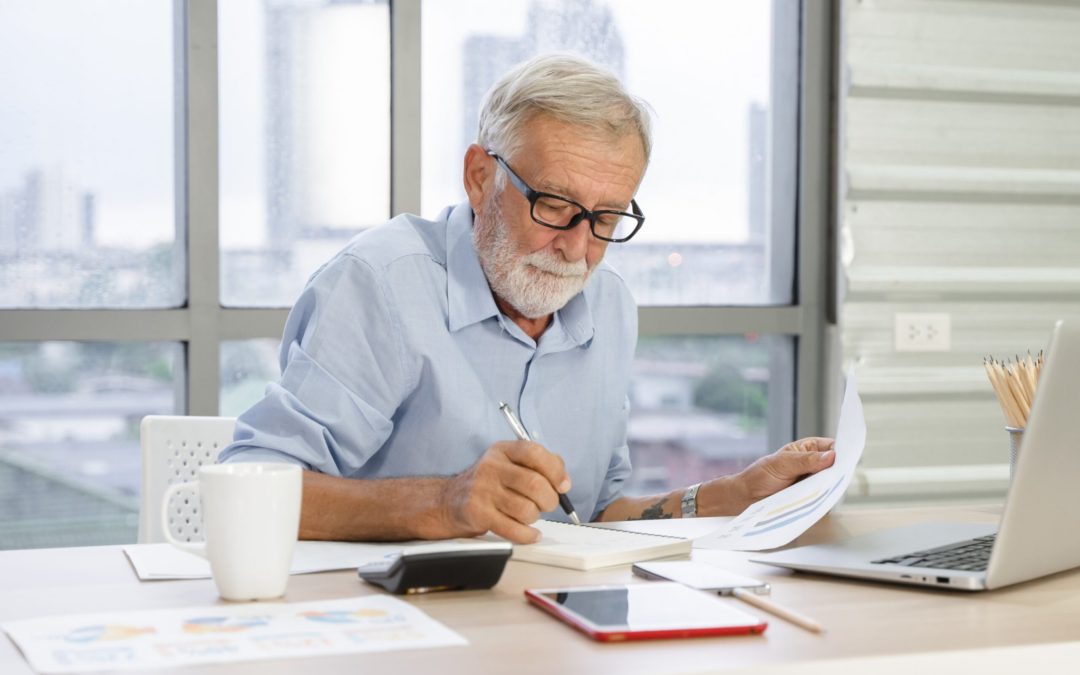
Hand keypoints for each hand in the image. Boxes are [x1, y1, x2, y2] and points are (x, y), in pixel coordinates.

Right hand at [439, 441, 570, 543]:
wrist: (450, 501)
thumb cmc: (489, 483)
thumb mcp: (509, 463)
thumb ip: (539, 464)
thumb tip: (563, 480)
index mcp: (502, 450)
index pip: (534, 452)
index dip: (555, 470)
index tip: (563, 485)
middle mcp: (491, 467)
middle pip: (535, 484)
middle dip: (549, 500)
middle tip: (547, 504)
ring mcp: (483, 490)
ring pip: (526, 509)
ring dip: (535, 517)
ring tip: (529, 515)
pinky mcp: (478, 513)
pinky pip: (514, 529)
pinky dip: (528, 535)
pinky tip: (530, 533)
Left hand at [737, 437, 835, 502]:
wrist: (746, 497)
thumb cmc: (760, 475)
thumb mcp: (782, 464)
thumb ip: (806, 460)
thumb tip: (831, 457)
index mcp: (809, 449)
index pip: (833, 446)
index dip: (842, 451)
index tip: (845, 459)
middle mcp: (815, 465)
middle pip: (836, 466)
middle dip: (838, 471)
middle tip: (837, 476)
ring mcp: (814, 483)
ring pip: (832, 483)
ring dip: (831, 486)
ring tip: (826, 488)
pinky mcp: (811, 499)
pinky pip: (824, 499)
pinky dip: (823, 499)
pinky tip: (821, 500)